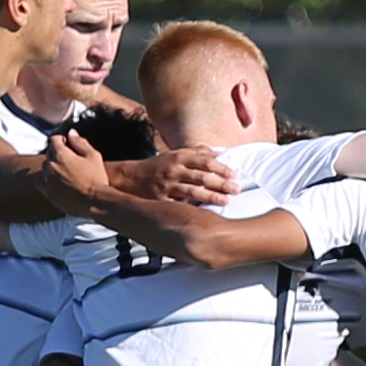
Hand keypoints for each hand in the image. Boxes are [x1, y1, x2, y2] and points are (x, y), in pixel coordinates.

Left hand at [39, 132, 109, 213]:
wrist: (95, 202)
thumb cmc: (96, 178)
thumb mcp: (93, 156)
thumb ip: (80, 142)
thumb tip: (71, 132)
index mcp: (61, 154)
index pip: (54, 140)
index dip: (61, 140)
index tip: (68, 144)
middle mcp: (51, 165)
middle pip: (49, 153)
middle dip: (57, 153)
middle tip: (70, 160)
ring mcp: (48, 180)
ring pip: (44, 167)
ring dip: (51, 166)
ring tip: (63, 171)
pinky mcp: (48, 192)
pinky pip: (39, 181)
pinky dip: (44, 178)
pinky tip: (54, 181)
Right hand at [106, 147, 238, 205]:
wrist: (129, 178)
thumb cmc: (156, 167)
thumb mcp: (174, 154)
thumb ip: (196, 152)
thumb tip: (217, 152)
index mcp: (179, 157)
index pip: (205, 161)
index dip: (222, 167)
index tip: (235, 174)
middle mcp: (174, 169)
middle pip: (202, 176)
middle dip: (221, 183)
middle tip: (237, 189)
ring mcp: (167, 186)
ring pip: (193, 191)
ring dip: (211, 197)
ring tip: (226, 201)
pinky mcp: (161, 200)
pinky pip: (179, 205)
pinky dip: (192, 209)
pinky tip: (205, 213)